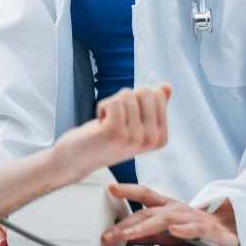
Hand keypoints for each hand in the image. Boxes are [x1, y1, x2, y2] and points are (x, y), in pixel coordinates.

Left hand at [51, 84, 171, 184]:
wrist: (79, 158)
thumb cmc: (106, 137)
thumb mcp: (135, 123)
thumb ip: (153, 107)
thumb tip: (167, 87)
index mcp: (160, 137)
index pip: (158, 95)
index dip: (137, 99)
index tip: (128, 117)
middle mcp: (151, 139)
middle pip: (145, 91)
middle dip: (126, 98)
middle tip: (116, 118)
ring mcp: (134, 137)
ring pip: (127, 95)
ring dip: (111, 104)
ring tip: (107, 122)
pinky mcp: (115, 133)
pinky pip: (114, 101)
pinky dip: (102, 106)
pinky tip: (100, 123)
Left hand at [101, 184, 238, 245]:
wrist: (230, 229)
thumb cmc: (194, 227)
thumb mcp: (168, 228)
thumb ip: (148, 231)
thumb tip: (123, 234)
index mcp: (167, 206)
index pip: (145, 194)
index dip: (128, 189)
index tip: (110, 188)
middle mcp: (177, 209)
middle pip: (148, 212)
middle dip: (126, 223)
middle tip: (108, 234)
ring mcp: (192, 218)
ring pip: (166, 219)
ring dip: (145, 227)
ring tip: (127, 234)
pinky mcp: (208, 231)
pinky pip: (195, 229)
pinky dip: (184, 230)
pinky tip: (174, 231)